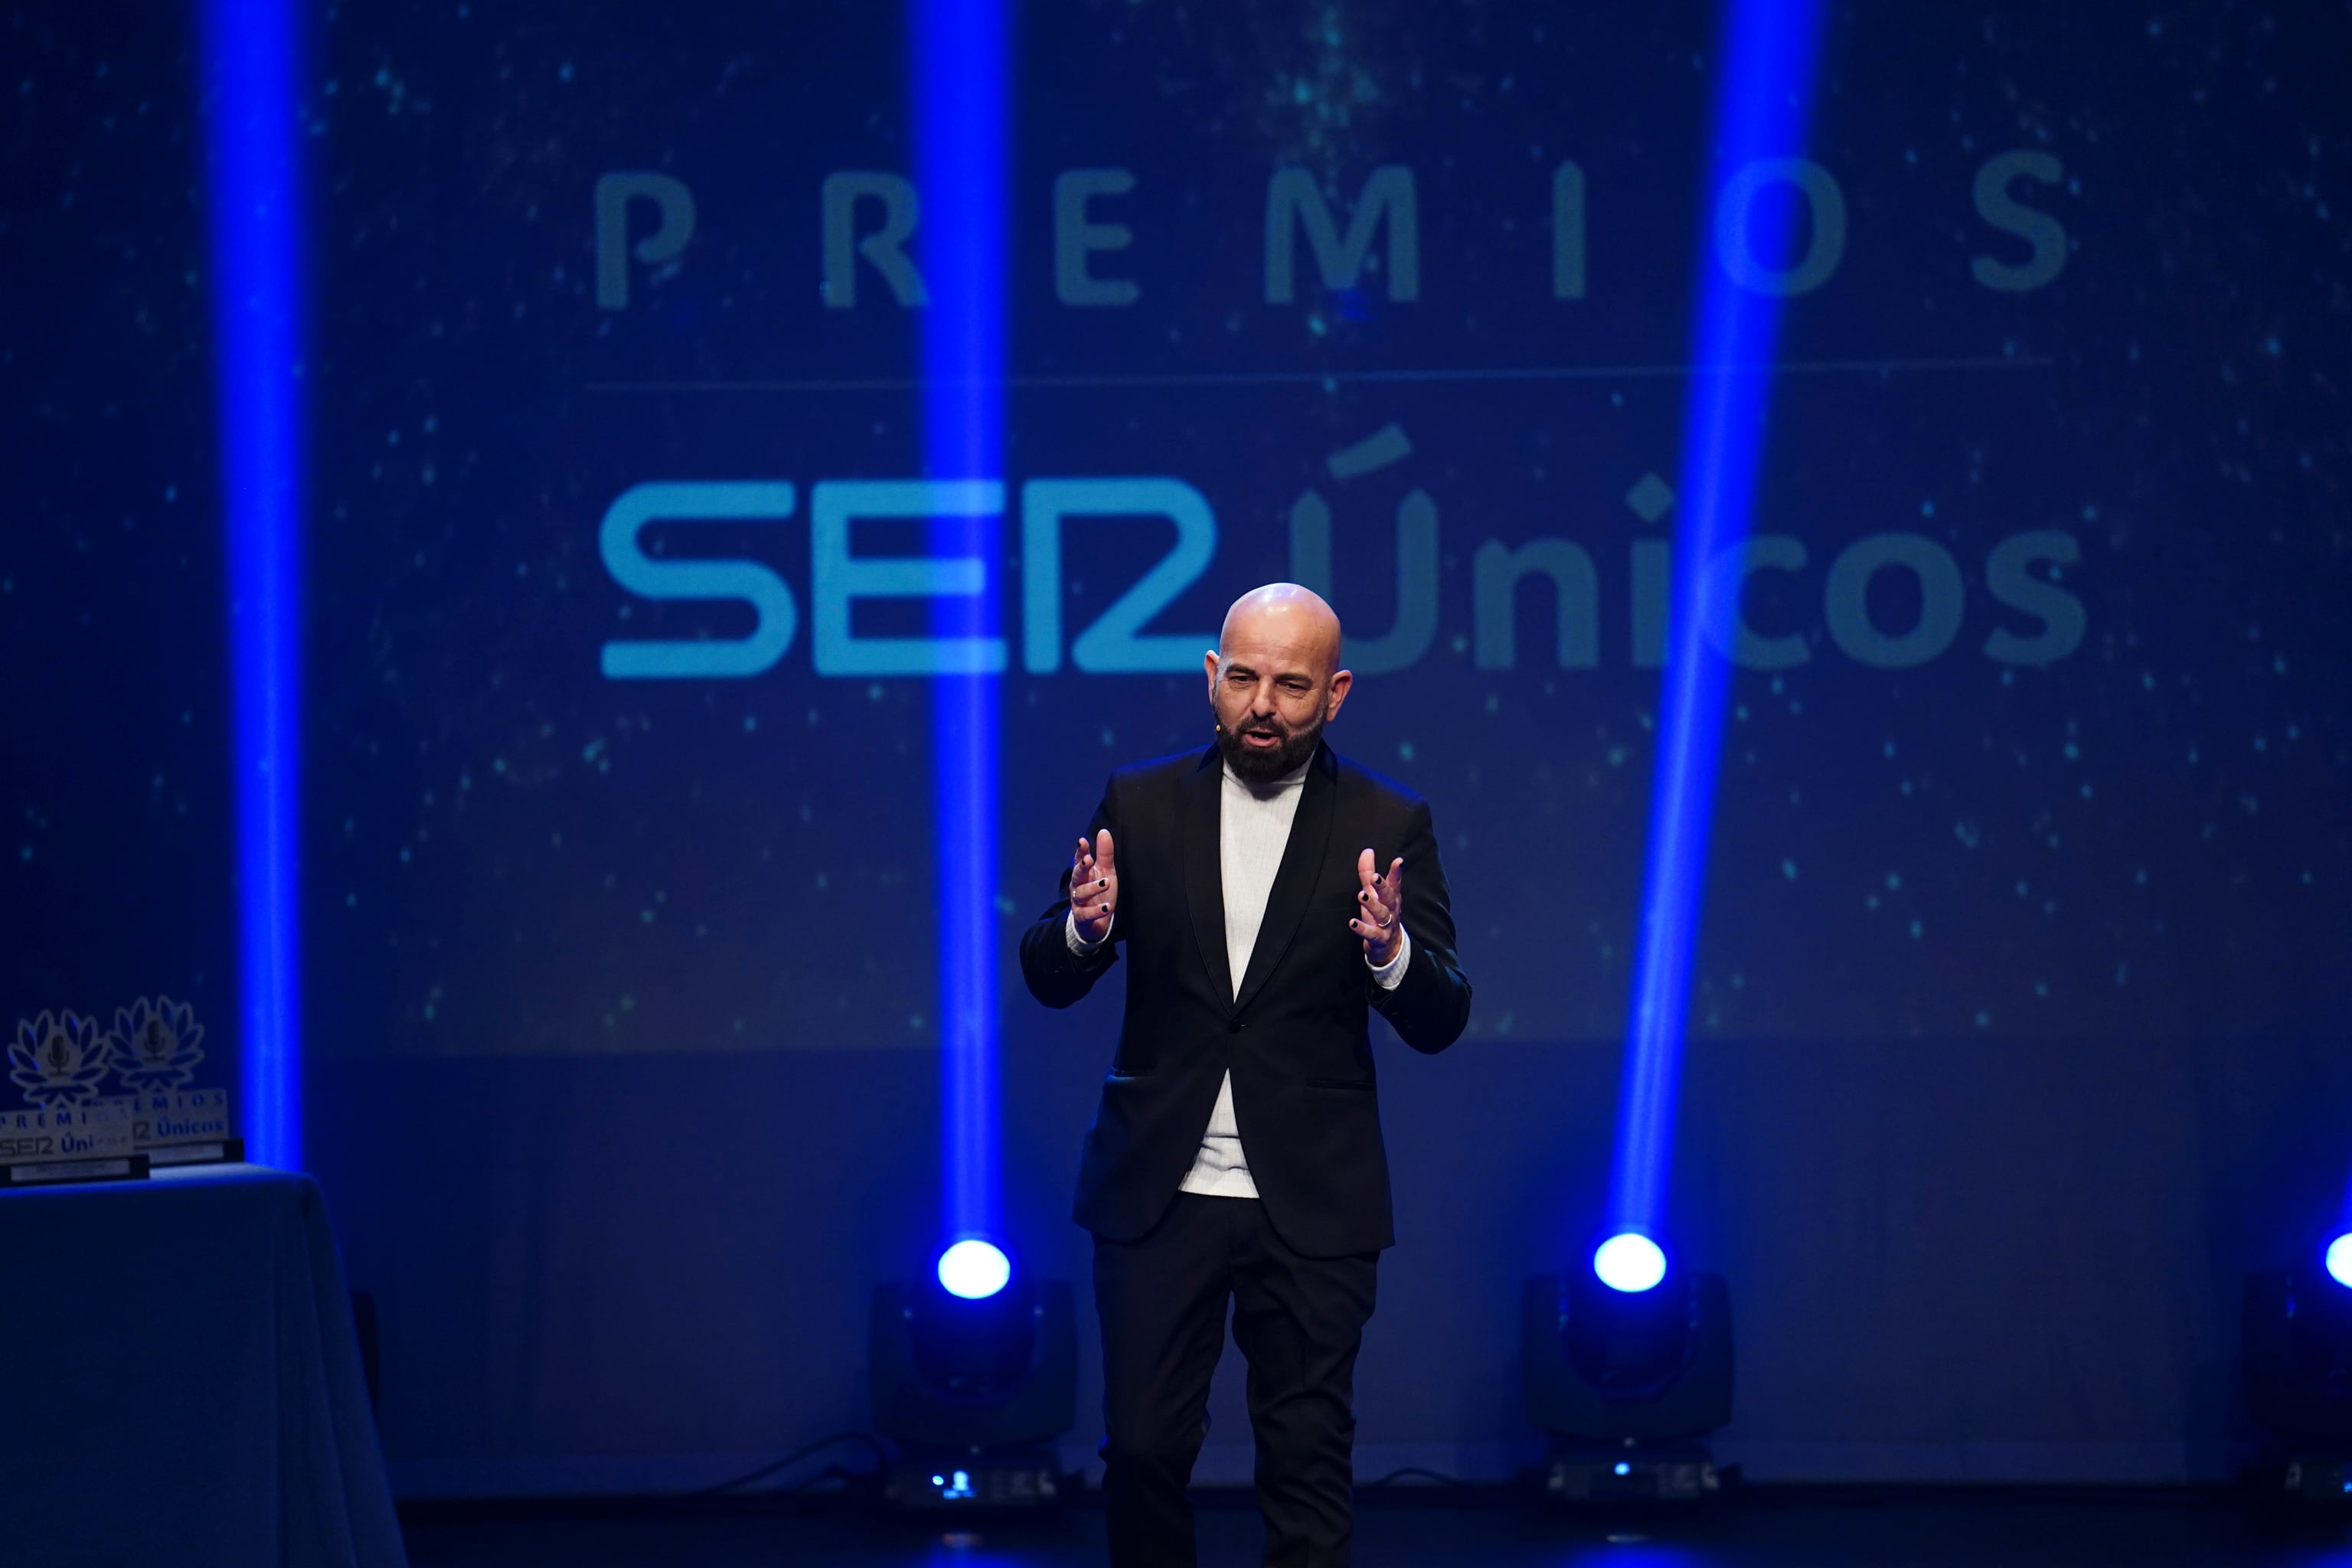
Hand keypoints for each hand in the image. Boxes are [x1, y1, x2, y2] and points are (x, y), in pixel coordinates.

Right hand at [1070, 830, 1118, 944]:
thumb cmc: (1099, 893)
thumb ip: (1105, 853)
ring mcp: (1079, 902)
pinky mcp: (1083, 917)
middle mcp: (1078, 886)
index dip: (1081, 851)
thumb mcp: (1106, 871)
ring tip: (1106, 883)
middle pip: (1077, 875)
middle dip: (1081, 867)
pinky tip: (1106, 908)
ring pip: (1081, 894)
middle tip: (1089, 860)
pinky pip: (1086, 914)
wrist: (1094, 922)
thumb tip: (1103, 831)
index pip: (1080, 860)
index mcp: (1084, 874)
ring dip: (1092, 888)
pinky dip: (1095, 911)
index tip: (1082, 841)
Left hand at [1351, 848, 1404, 966]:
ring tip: (1362, 895)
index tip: (1399, 861)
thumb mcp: (1374, 893)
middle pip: (1389, 897)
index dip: (1396, 872)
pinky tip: (1352, 923)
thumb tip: (1367, 850)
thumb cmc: (1380, 914)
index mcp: (1391, 897)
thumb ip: (1368, 873)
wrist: (1389, 946)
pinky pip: (1371, 933)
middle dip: (1383, 887)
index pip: (1394, 883)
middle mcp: (1391, 909)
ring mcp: (1386, 925)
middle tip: (1375, 877)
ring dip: (1372, 905)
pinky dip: (1362, 929)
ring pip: (1381, 914)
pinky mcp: (1379, 939)